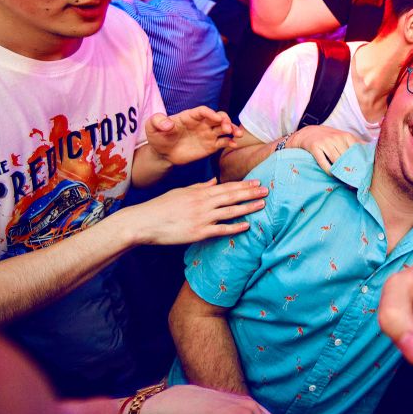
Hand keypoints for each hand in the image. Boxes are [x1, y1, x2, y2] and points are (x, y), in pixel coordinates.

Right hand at [123, 178, 268, 244]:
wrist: (144, 222)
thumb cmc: (162, 206)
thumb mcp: (181, 192)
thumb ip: (200, 187)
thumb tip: (214, 180)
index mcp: (199, 192)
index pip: (226, 187)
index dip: (243, 185)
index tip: (257, 181)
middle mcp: (203, 203)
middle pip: (231, 196)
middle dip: (250, 193)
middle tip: (267, 190)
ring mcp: (202, 218)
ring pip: (230, 211)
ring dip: (248, 207)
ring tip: (262, 204)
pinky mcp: (198, 233)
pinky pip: (220, 229)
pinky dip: (235, 227)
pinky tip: (247, 225)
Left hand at [146, 108, 240, 165]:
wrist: (163, 153)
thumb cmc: (158, 137)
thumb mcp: (152, 127)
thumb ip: (158, 121)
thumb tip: (168, 124)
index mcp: (190, 116)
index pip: (203, 111)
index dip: (210, 113)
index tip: (216, 118)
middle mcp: (202, 123)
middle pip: (218, 117)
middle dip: (225, 120)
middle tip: (227, 128)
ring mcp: (208, 134)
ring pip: (224, 128)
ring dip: (232, 129)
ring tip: (236, 135)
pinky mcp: (211, 146)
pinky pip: (223, 142)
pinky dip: (230, 142)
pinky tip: (234, 145)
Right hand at [286, 125, 361, 173]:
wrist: (308, 133)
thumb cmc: (329, 138)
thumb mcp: (343, 137)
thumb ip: (356, 143)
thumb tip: (371, 150)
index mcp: (345, 135)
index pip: (356, 151)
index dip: (359, 163)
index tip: (362, 173)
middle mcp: (336, 138)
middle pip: (347, 158)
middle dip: (350, 169)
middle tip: (353, 180)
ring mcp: (325, 142)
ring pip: (336, 161)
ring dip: (340, 172)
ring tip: (343, 178)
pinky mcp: (315, 147)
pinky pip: (324, 163)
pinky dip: (329, 171)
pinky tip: (332, 174)